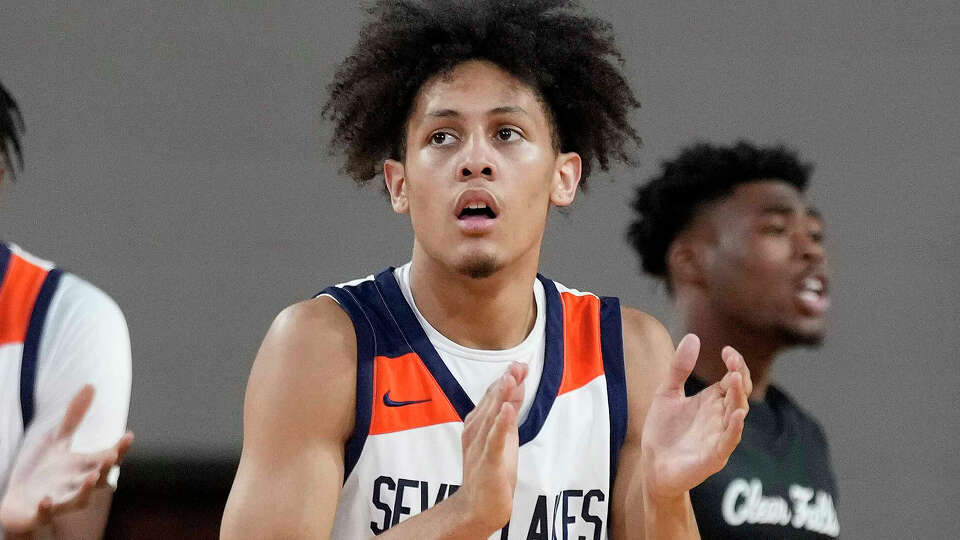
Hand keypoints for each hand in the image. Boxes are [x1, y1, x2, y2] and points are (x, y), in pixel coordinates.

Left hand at [0, 385, 133, 533]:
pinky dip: (47, 509)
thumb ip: (75, 416)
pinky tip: (45, 500)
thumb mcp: (57, 439)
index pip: (109, 458)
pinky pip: (45, 513)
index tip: (129, 435)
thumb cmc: (43, 471)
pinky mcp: (40, 512)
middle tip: (112, 456)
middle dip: (106, 468)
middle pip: (100, 478)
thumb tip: (91, 385)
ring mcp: (61, 500)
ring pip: (80, 499)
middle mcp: (78, 484)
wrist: (19, 502)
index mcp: (85, 466)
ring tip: (91, 477)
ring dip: (86, 490)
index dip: (120, 449)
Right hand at [453, 362, 527, 534]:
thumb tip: (518, 384)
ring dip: (501, 397)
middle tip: (518, 365)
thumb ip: (509, 410)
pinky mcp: (488, 462)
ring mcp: (480, 445)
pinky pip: (494, 441)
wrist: (477, 507)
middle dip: (506, 382)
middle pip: (492, 402)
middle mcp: (476, 430)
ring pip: (492, 417)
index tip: (520, 364)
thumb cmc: (490, 470)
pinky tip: (506, 411)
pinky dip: (500, 425)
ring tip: (511, 378)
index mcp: (478, 422)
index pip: (493, 396)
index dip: (507, 379)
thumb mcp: (504, 435)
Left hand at [640, 334, 750, 500]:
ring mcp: (719, 436)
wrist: (652, 465)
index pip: (733, 379)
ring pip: (737, 415)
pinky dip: (734, 429)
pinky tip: (736, 415)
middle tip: (732, 363)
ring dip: (738, 398)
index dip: (735, 364)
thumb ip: (678, 368)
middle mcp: (720, 417)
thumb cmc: (663, 431)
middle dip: (739, 377)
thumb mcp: (667, 393)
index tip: (727, 351)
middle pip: (739, 394)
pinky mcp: (714, 456)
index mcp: (712, 401)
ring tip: (734, 379)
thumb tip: (693, 336)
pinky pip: (729, 441)